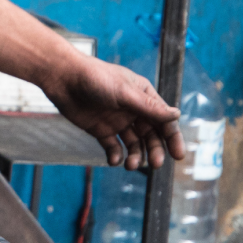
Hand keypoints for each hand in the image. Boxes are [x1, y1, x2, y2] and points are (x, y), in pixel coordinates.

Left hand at [43, 55, 184, 169]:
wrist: (64, 78)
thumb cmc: (96, 78)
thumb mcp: (125, 93)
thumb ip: (150, 107)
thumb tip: (177, 115)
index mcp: (142, 95)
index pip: (163, 119)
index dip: (173, 137)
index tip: (178, 155)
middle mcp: (132, 109)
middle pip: (151, 135)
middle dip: (155, 150)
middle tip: (155, 163)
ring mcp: (117, 120)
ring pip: (134, 144)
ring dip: (137, 156)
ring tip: (131, 164)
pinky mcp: (101, 130)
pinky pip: (114, 147)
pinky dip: (116, 156)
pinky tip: (114, 160)